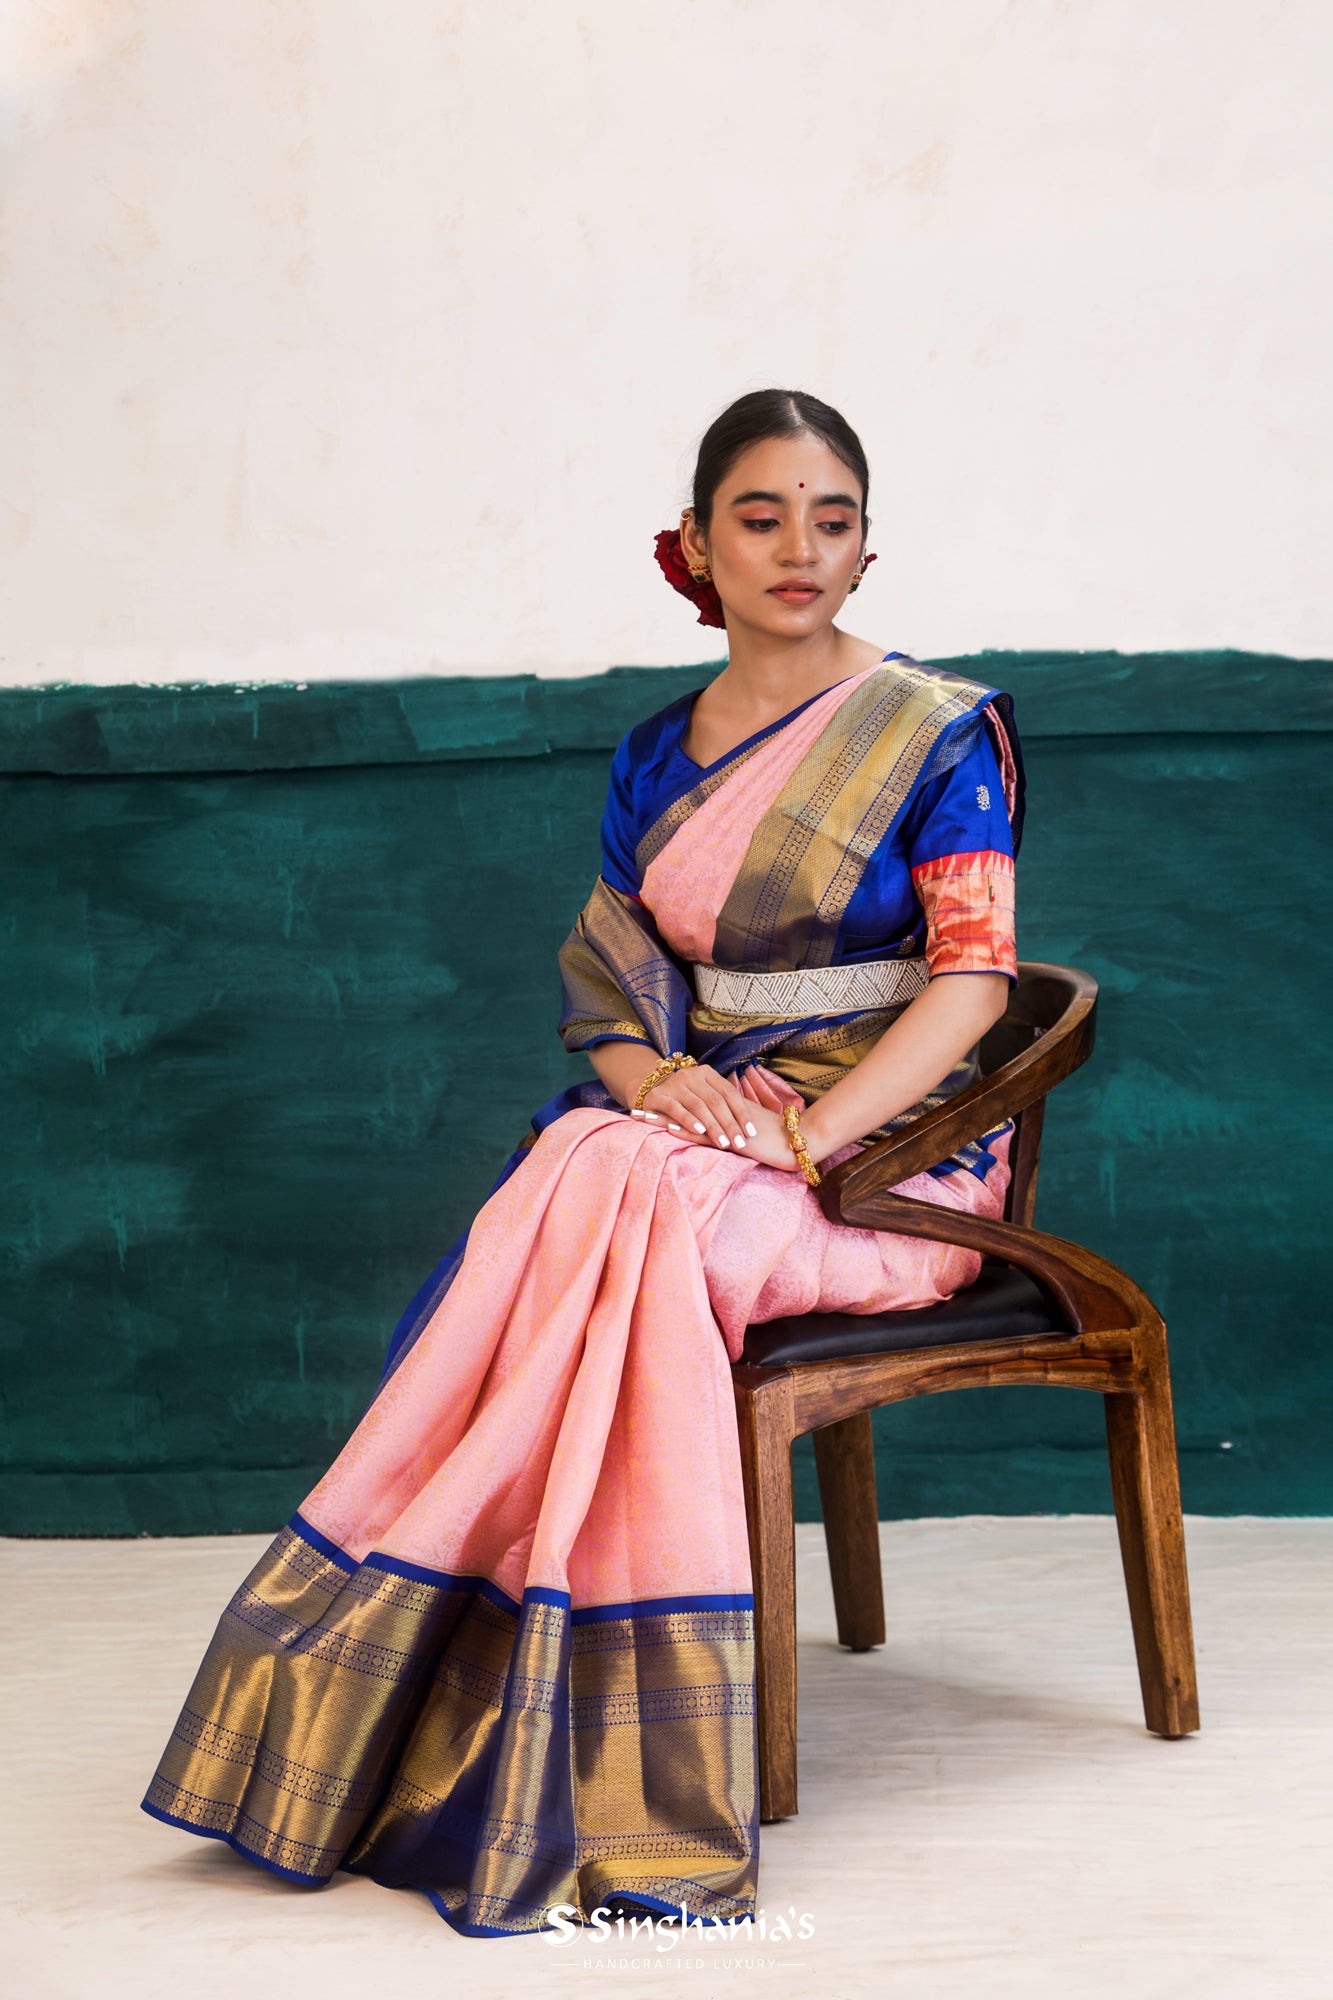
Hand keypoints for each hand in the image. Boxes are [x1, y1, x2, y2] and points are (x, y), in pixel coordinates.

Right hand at [632, 1062, 760, 1151]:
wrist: (648, 1092)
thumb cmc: (684, 1100)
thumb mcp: (704, 1097)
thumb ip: (721, 1105)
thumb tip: (749, 1127)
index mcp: (707, 1073)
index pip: (729, 1093)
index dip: (742, 1113)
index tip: (751, 1133)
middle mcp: (691, 1074)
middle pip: (716, 1101)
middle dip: (730, 1124)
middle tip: (740, 1143)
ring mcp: (674, 1084)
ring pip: (699, 1105)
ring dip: (713, 1126)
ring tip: (724, 1143)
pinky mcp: (658, 1095)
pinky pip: (676, 1108)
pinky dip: (689, 1120)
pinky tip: (700, 1132)